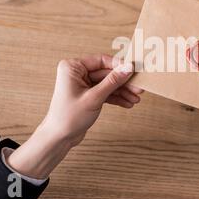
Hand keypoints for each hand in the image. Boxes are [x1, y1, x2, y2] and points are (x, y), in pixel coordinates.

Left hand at [7, 54, 142, 178]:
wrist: (59, 138)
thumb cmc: (69, 117)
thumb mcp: (94, 97)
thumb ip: (112, 81)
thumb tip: (128, 68)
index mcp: (73, 67)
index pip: (101, 61)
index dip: (119, 66)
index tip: (134, 70)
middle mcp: (77, 73)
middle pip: (106, 73)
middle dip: (123, 82)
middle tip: (139, 87)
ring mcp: (83, 84)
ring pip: (108, 84)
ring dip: (122, 91)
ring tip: (136, 98)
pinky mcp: (88, 95)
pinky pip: (105, 92)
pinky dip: (116, 98)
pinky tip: (128, 103)